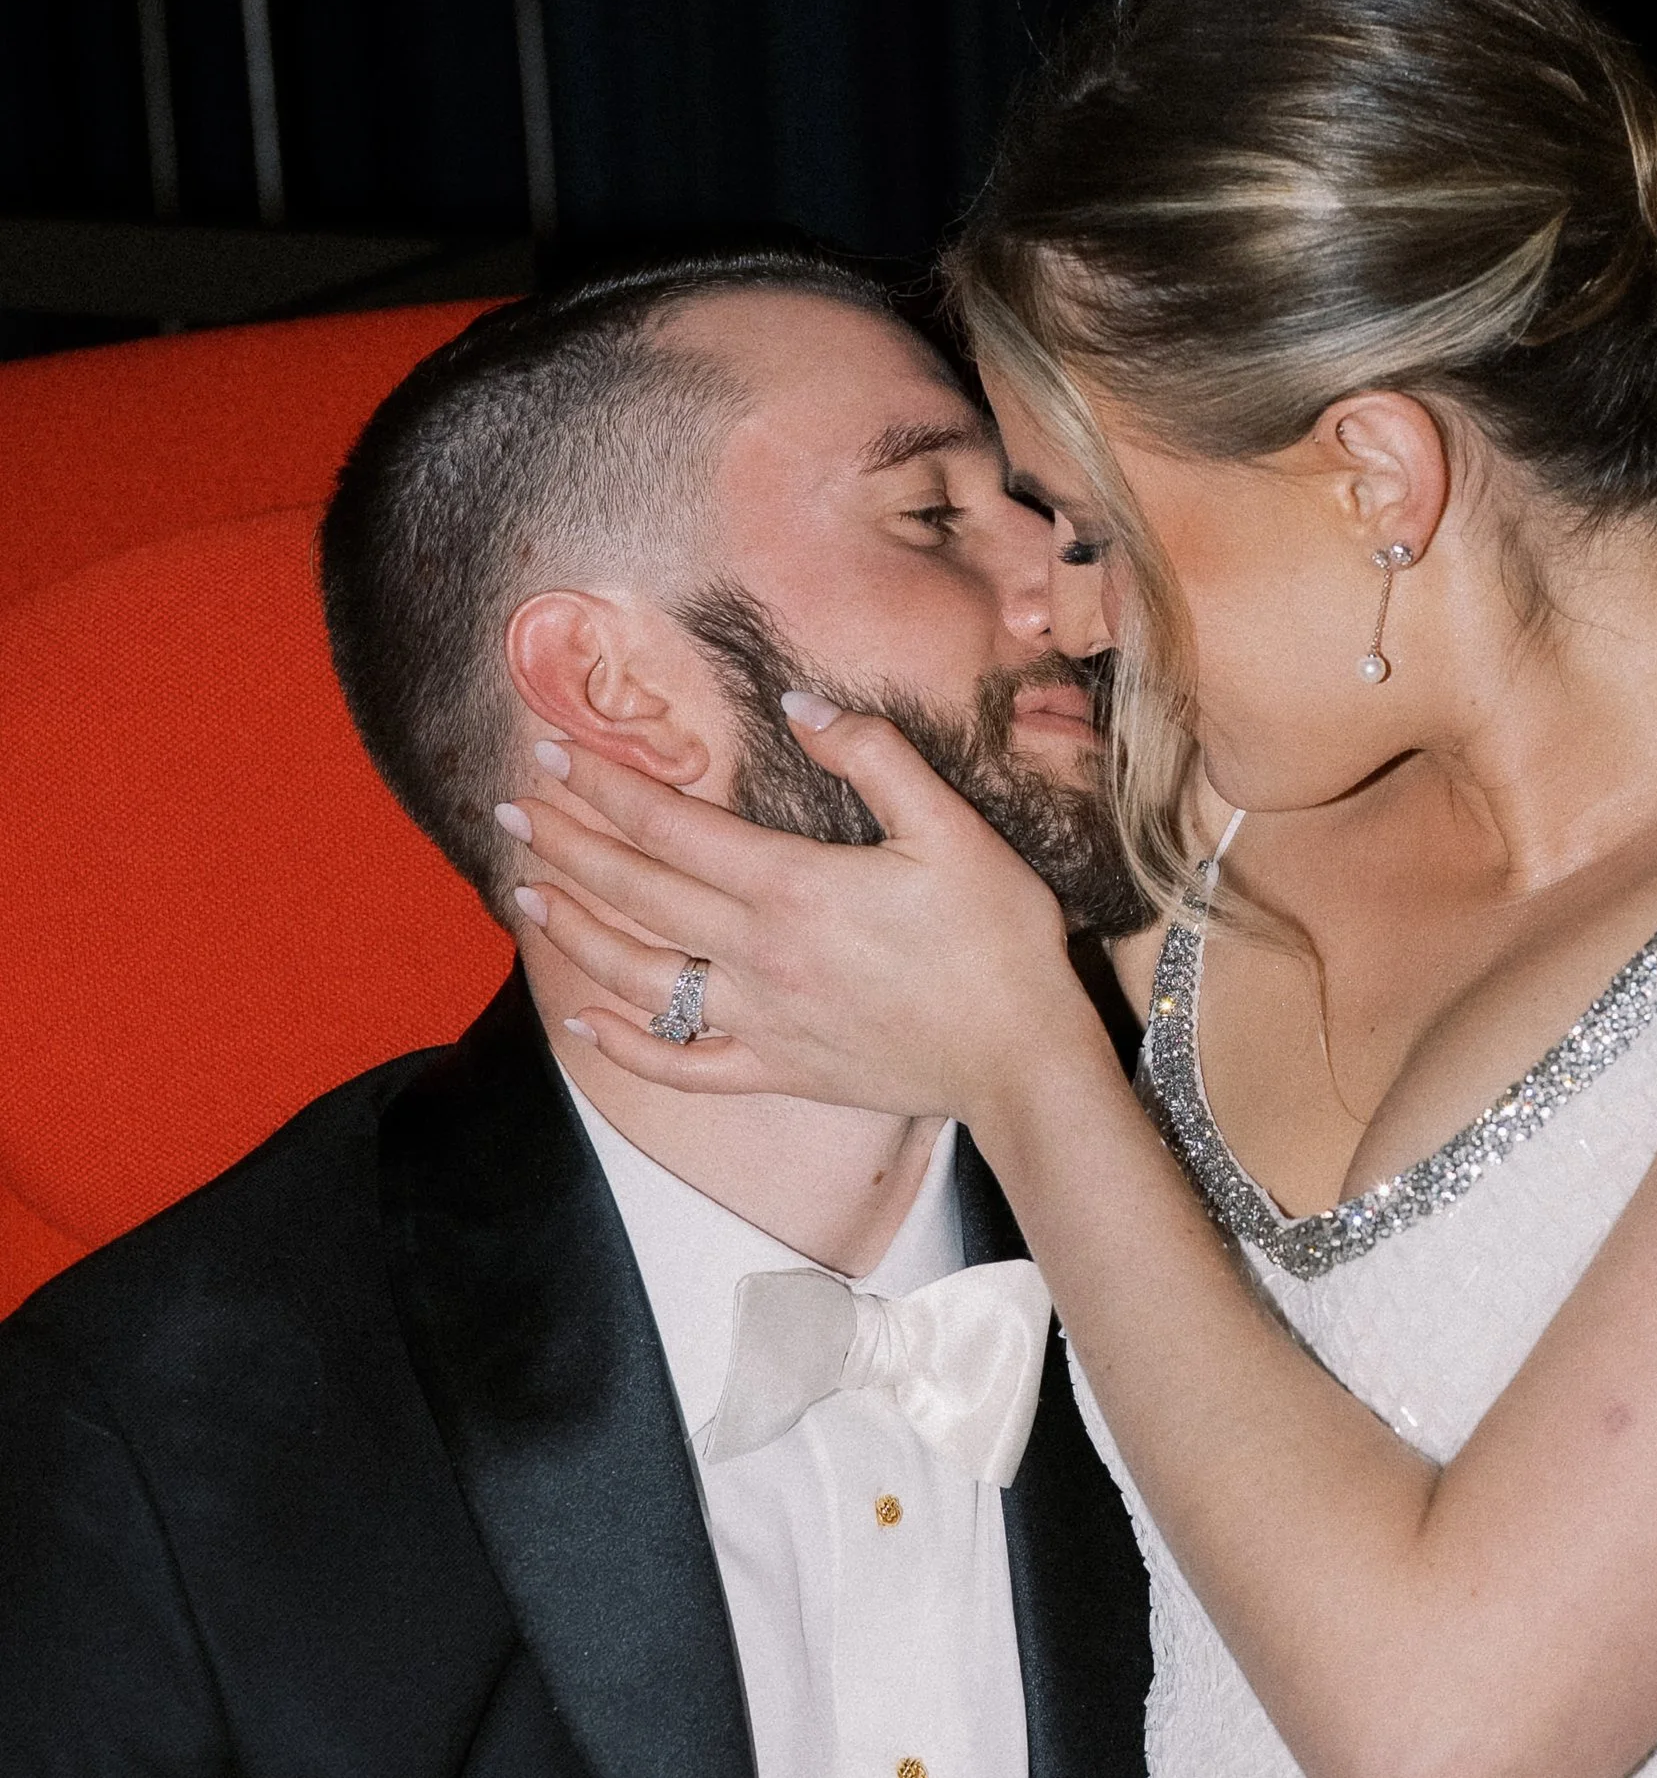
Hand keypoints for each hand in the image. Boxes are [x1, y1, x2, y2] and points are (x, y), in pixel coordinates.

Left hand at [500, 722, 1099, 1122]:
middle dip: (568, 844)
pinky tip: (584, 1021)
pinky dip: (626, 1046)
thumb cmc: (998, 941)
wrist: (1021, 1059)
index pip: (672, 824)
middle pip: (638, 891)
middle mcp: (758, 953)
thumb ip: (875, 758)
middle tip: (513, 812)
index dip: (606, 785)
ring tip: (528, 896)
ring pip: (640, 975)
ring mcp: (760, 1018)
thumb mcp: (952, 829)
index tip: (555, 754)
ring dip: (575, 933)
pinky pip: (683, 1064)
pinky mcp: (778, 1071)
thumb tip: (802, 706)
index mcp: (792, 885)